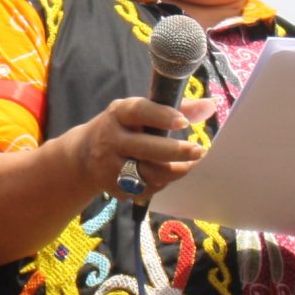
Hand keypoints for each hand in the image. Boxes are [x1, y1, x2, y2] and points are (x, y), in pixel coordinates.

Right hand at [65, 95, 210, 200]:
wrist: (84, 156)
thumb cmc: (123, 128)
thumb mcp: (140, 112)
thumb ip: (175, 108)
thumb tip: (211, 106)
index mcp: (118, 114)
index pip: (139, 112)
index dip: (161, 116)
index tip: (184, 122)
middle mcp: (111, 139)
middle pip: (145, 147)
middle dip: (175, 151)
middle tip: (199, 151)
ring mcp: (111, 166)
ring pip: (148, 173)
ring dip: (174, 170)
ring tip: (190, 164)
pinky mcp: (115, 187)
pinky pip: (146, 189)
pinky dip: (162, 182)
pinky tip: (169, 174)